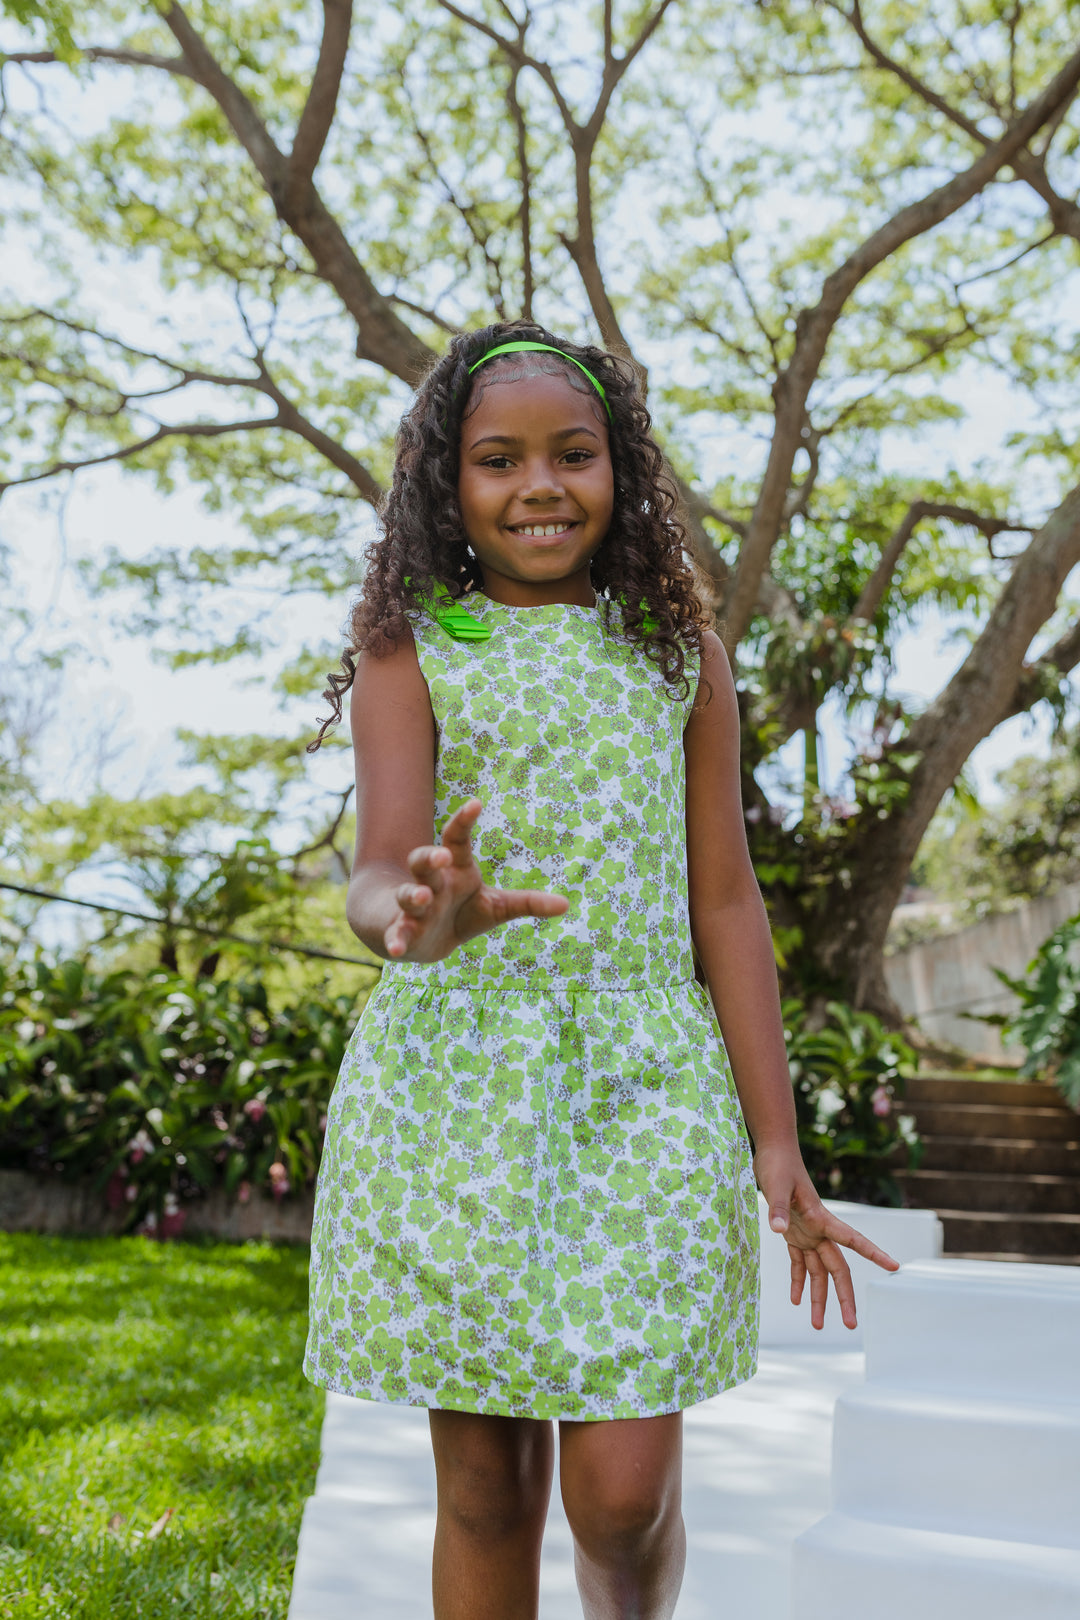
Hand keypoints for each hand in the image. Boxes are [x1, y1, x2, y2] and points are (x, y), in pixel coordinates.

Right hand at [385, 797, 568, 961]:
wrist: (416, 937)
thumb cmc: (458, 913)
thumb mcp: (495, 907)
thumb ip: (526, 903)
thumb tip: (567, 905)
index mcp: (455, 870)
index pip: (457, 839)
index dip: (464, 820)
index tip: (476, 803)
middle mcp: (431, 883)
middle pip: (425, 861)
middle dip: (431, 856)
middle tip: (442, 855)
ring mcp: (413, 908)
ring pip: (410, 895)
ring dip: (414, 895)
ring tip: (423, 898)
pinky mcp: (401, 933)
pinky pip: (398, 934)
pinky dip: (395, 941)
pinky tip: (395, 950)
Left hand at [753, 1143, 899, 1330]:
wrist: (772, 1150)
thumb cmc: (778, 1164)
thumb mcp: (775, 1185)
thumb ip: (778, 1208)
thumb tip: (778, 1230)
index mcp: (822, 1218)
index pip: (852, 1239)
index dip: (874, 1253)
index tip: (894, 1267)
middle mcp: (820, 1229)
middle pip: (838, 1268)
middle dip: (844, 1297)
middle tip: (850, 1325)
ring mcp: (808, 1232)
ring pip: (819, 1272)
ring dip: (818, 1298)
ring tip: (816, 1326)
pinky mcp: (794, 1232)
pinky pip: (799, 1263)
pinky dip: (797, 1281)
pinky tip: (794, 1300)